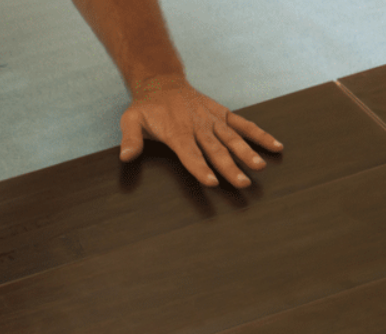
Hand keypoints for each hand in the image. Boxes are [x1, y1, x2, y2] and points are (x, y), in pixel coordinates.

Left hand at [118, 75, 283, 187]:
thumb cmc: (146, 107)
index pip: (190, 154)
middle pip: (215, 150)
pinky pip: (243, 125)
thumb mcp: (130, 121)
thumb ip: (130, 139)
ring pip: (232, 138)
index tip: (211, 181)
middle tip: (242, 183)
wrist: (162, 83)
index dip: (200, 168)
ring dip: (247, 153)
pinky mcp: (222, 114)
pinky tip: (275, 146)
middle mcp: (198, 126)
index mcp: (177, 131)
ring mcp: (213, 120)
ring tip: (259, 167)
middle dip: (229, 167)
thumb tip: (125, 156)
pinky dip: (259, 135)